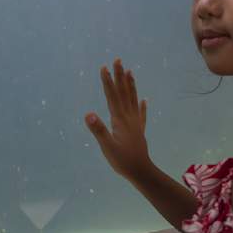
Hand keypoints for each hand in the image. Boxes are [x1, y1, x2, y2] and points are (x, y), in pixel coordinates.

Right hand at [85, 58, 150, 179]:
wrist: (141, 172)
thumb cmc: (123, 161)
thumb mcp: (107, 146)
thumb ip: (98, 130)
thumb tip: (88, 114)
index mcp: (119, 119)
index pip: (112, 96)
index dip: (107, 81)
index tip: (104, 67)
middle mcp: (129, 117)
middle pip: (123, 93)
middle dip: (119, 76)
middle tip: (118, 60)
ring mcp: (135, 123)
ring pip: (133, 99)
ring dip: (130, 85)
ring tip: (130, 72)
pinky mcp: (139, 131)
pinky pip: (141, 114)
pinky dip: (142, 106)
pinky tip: (144, 100)